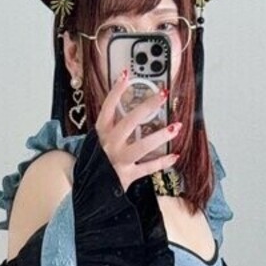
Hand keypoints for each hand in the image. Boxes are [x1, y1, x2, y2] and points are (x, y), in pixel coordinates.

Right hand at [94, 71, 180, 191]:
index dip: (116, 91)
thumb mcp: (97, 142)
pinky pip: (148, 168)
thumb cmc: (96, 163)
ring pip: (141, 147)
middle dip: (147, 107)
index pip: (107, 108)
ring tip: (175, 127)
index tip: (127, 75)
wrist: (90, 190)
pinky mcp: (127, 176)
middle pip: (129, 122)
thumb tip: (130, 109)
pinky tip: (174, 156)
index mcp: (101, 133)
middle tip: (163, 95)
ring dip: (160, 136)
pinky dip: (162, 162)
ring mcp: (118, 160)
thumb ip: (110, 127)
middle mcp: (109, 145)